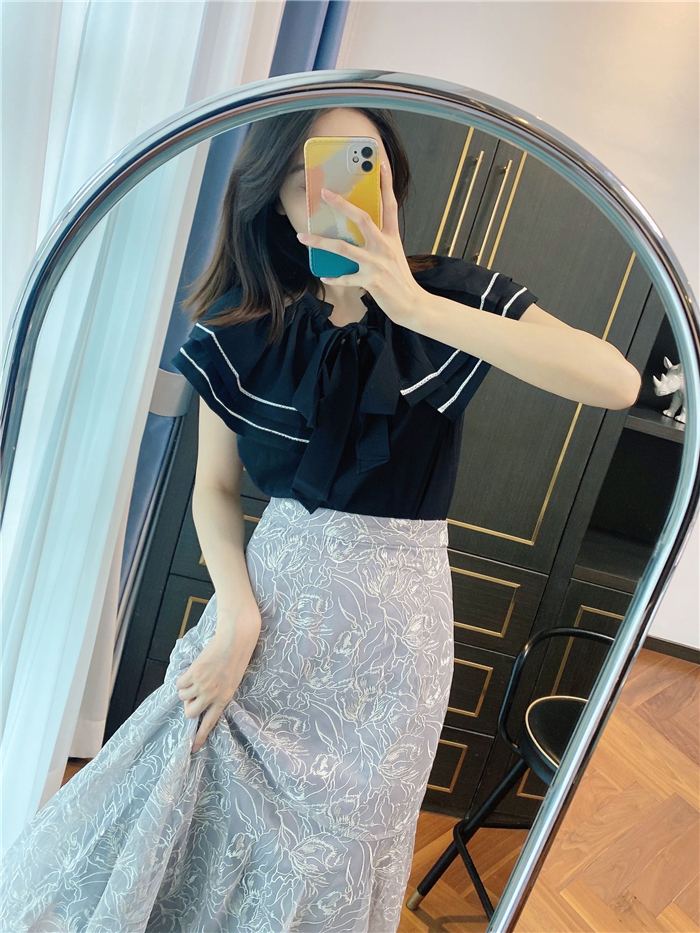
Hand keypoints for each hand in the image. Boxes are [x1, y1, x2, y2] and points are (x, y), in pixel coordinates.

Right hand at [176, 610, 260, 753]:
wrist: (236, 639)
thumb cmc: (237, 659)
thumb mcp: (232, 681)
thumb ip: (218, 693)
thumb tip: (200, 700)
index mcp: (224, 699)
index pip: (210, 723)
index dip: (200, 737)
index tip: (193, 748)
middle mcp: (212, 695)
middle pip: (190, 713)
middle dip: (188, 707)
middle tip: (193, 696)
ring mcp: (202, 685)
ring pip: (183, 697)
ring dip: (185, 690)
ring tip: (196, 678)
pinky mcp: (194, 673)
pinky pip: (179, 684)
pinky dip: (182, 679)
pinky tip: (192, 671)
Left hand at [296, 160, 424, 326]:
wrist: (412, 304)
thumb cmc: (399, 278)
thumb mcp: (393, 254)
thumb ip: (379, 240)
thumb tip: (359, 229)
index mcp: (392, 237)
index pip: (390, 204)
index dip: (386, 183)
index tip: (380, 163)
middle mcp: (384, 247)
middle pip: (363, 219)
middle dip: (342, 205)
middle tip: (325, 193)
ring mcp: (377, 264)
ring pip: (344, 248)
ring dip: (321, 242)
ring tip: (302, 237)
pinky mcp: (372, 282)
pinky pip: (347, 278)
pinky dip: (335, 277)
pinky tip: (324, 276)